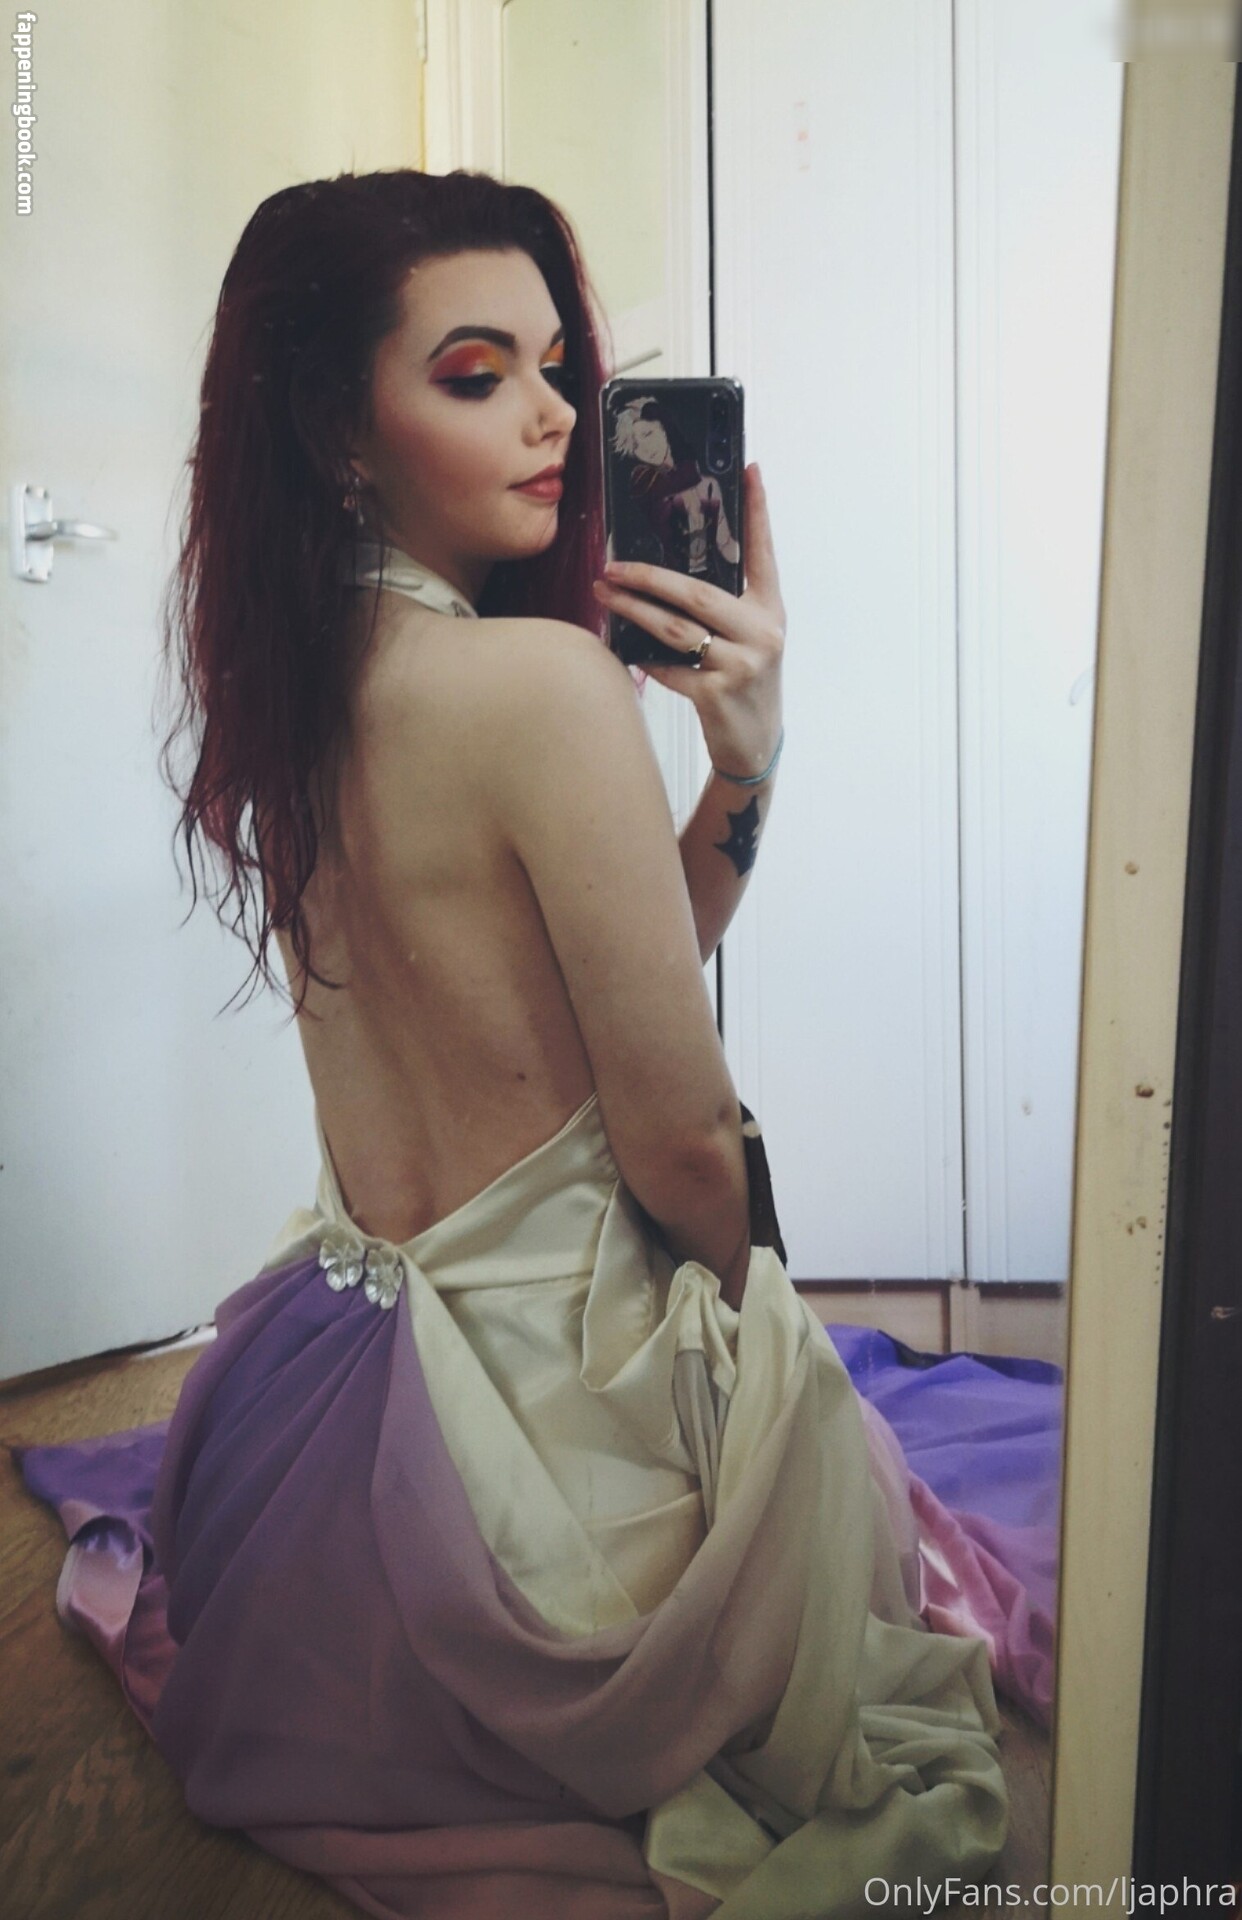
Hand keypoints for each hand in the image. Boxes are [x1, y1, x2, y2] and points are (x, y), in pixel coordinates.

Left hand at [592, 463, 785, 778]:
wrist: (756, 745)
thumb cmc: (745, 683)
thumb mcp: (749, 640)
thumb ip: (725, 607)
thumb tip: (670, 574)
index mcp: (770, 610)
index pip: (763, 552)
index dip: (758, 511)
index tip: (750, 470)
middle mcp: (761, 632)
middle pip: (697, 592)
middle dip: (649, 576)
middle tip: (612, 564)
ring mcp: (741, 664)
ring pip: (675, 628)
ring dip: (633, 609)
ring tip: (604, 593)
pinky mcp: (716, 695)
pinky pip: (668, 666)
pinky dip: (642, 655)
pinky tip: (620, 644)